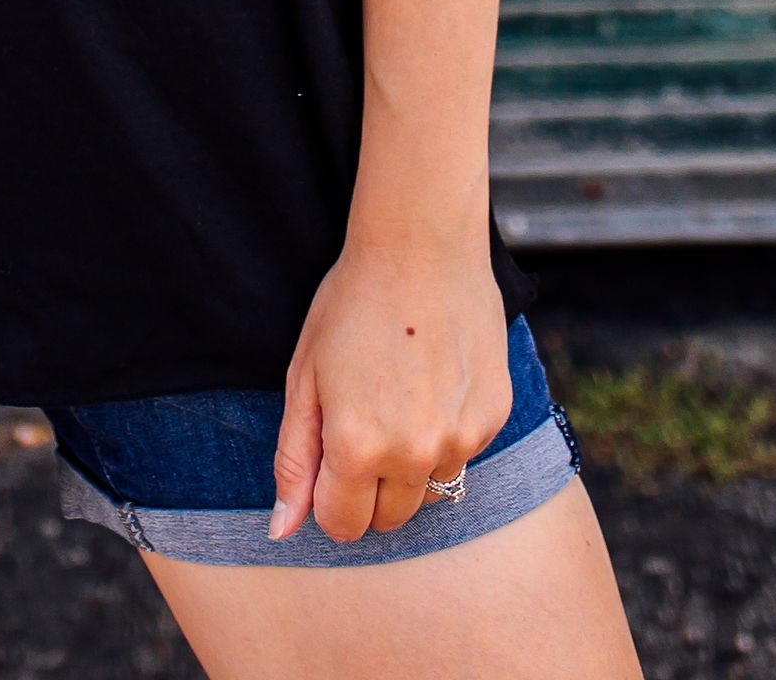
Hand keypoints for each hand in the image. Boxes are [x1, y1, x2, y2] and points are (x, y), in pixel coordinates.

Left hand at [269, 234, 513, 544]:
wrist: (422, 245)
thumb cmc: (353, 303)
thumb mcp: (305, 376)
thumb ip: (294, 460)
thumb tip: (282, 530)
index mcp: (356, 446)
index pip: (342, 526)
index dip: (330, 496)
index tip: (332, 454)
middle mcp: (414, 453)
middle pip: (388, 519)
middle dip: (370, 486)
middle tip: (365, 421)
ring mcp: (460, 438)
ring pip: (429, 491)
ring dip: (411, 463)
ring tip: (400, 396)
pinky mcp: (493, 419)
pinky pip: (463, 456)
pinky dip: (446, 434)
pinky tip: (434, 382)